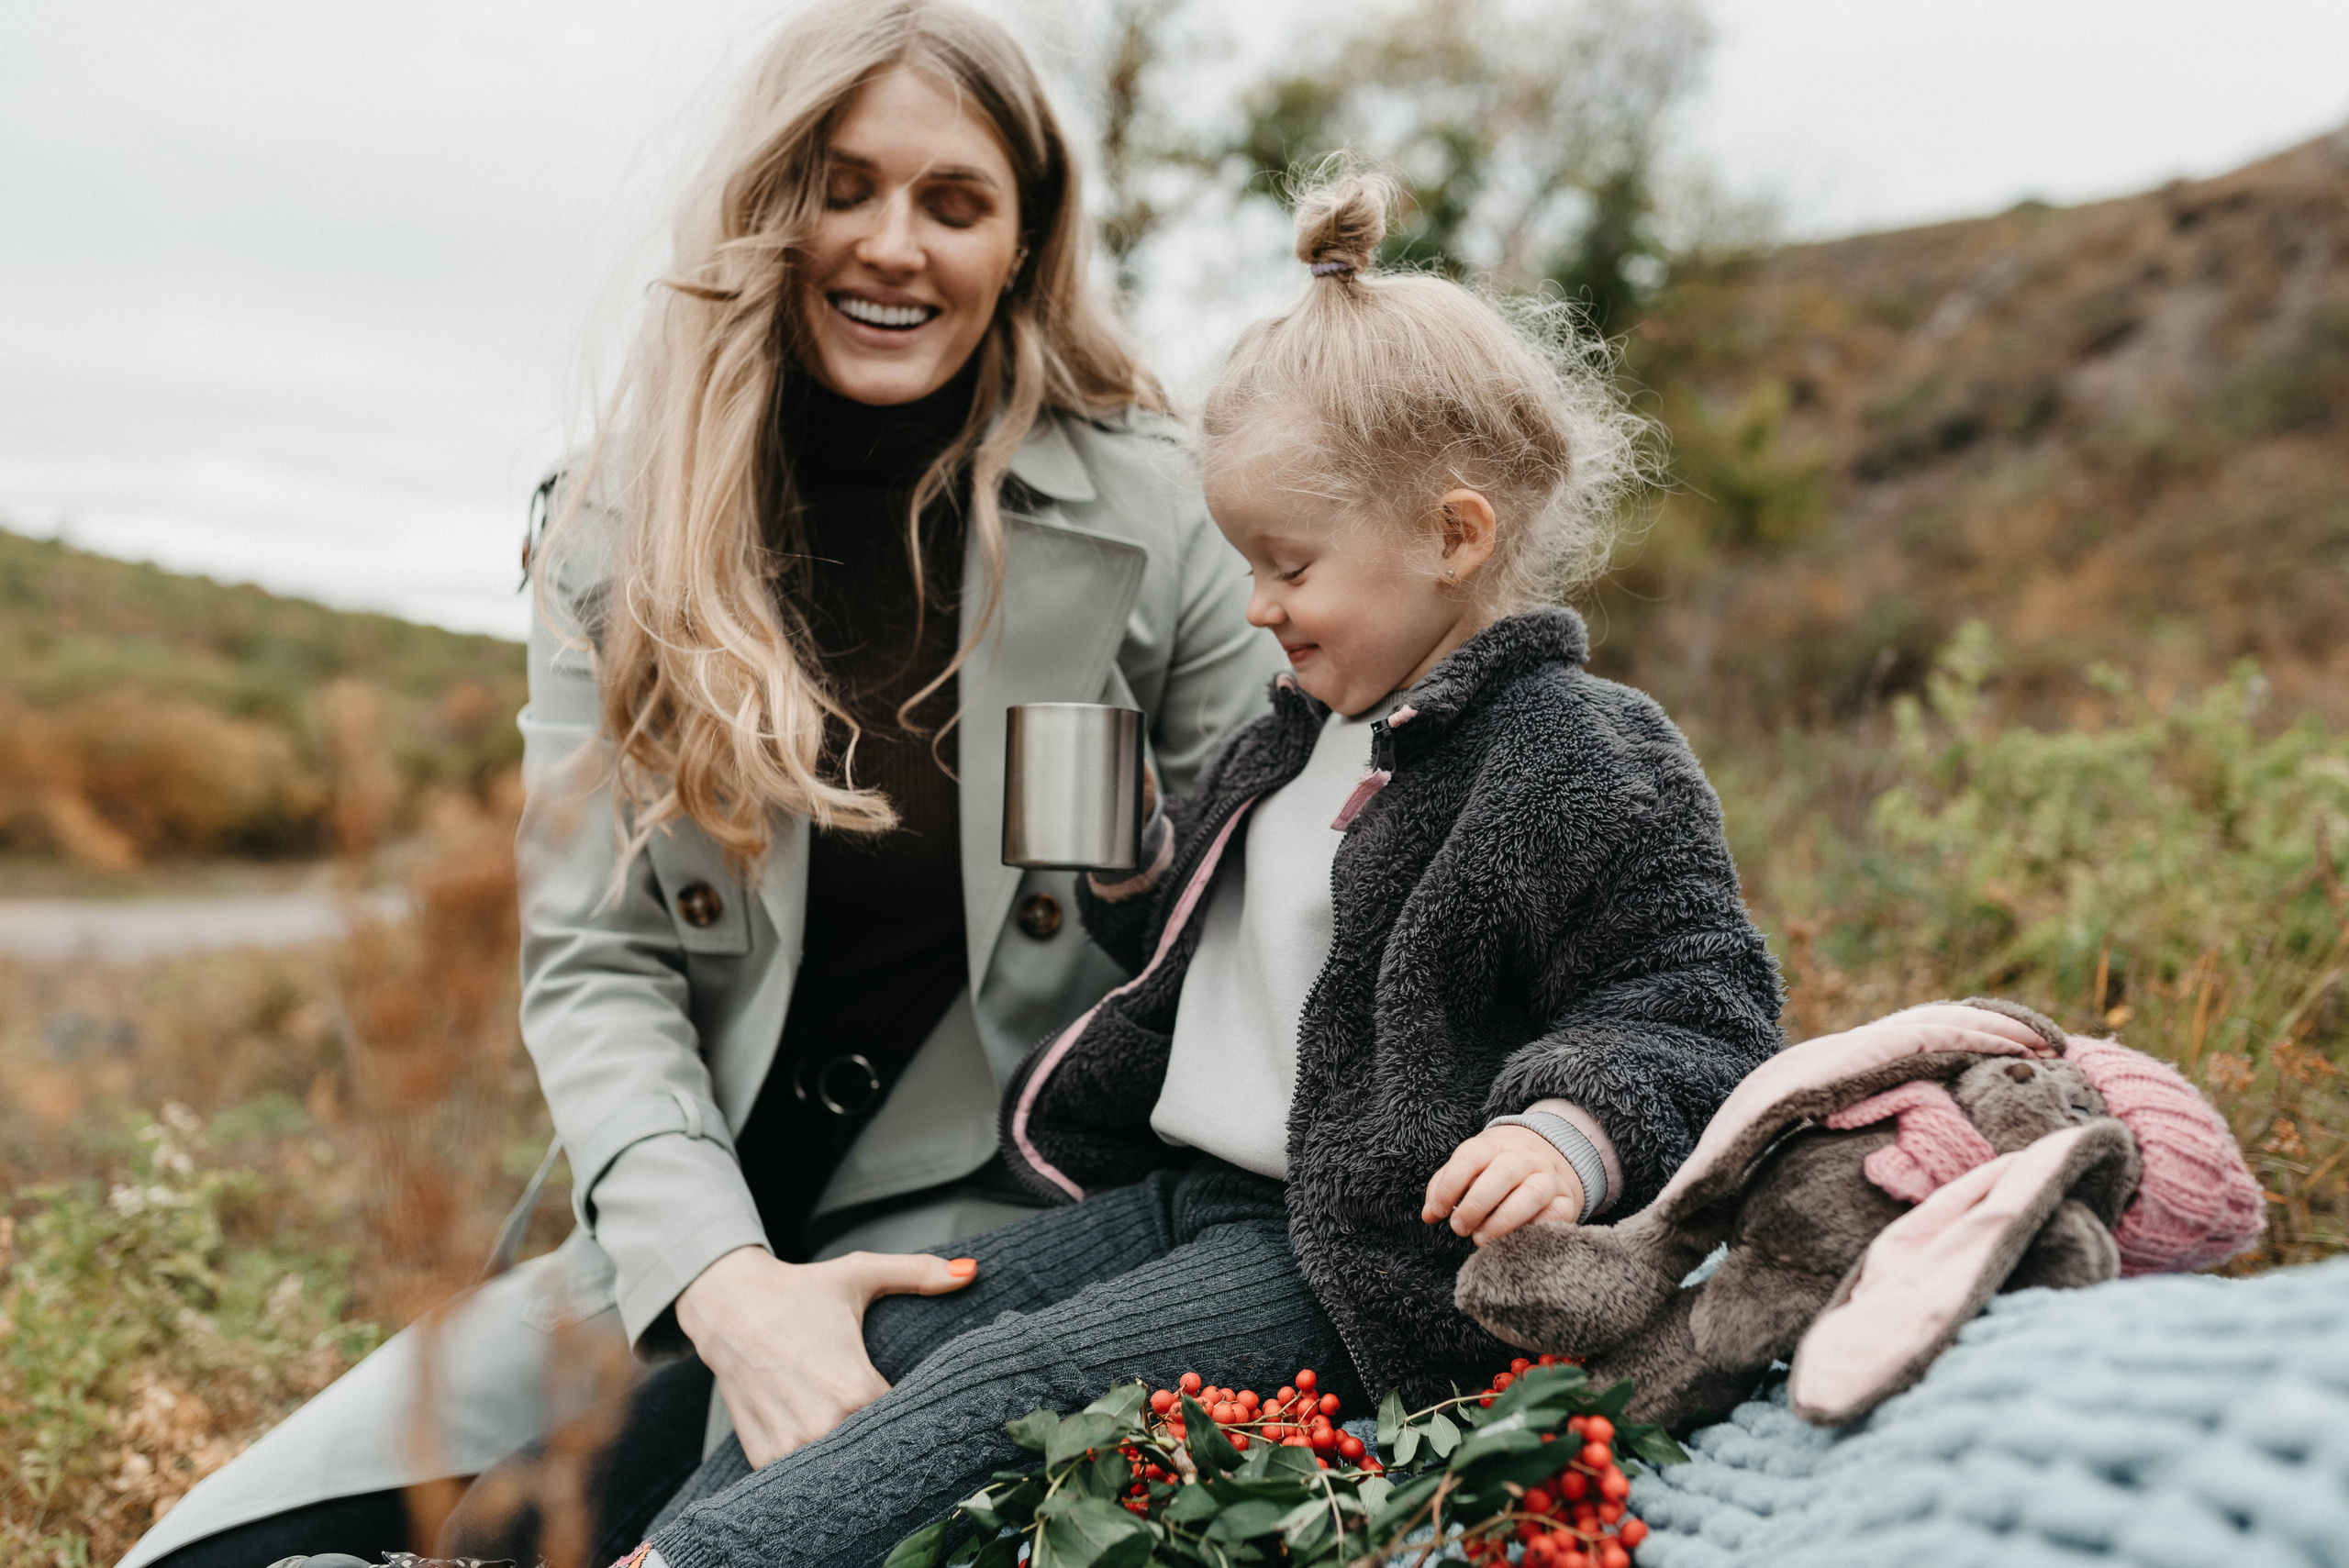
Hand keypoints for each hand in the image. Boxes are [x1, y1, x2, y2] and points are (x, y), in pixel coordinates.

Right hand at [674, 1245, 976, 1468]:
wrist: (726, 1306)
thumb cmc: (797, 1291)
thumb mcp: (859, 1274)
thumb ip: (919, 1273)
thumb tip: (971, 1272)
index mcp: (853, 1390)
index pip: (906, 1423)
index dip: (918, 1416)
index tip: (923, 1403)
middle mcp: (821, 1426)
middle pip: (876, 1449)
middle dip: (887, 1436)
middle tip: (891, 1415)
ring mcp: (790, 1446)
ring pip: (840, 1466)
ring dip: (851, 1451)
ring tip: (855, 1424)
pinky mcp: (764, 1456)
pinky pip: (803, 1473)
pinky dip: (816, 1459)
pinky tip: (822, 1434)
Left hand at [1422, 1126, 1584, 1245]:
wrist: (1553, 1153)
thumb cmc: (1499, 1166)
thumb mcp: (1472, 1165)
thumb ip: (1446, 1185)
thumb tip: (1429, 1215)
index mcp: (1494, 1145)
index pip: (1470, 1157)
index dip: (1450, 1185)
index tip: (1437, 1211)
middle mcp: (1524, 1157)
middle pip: (1502, 1173)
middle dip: (1476, 1204)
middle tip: (1458, 1228)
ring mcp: (1549, 1178)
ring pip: (1531, 1194)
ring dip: (1503, 1220)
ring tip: (1480, 1240)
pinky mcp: (1566, 1201)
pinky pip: (1554, 1216)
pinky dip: (1533, 1230)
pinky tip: (1512, 1241)